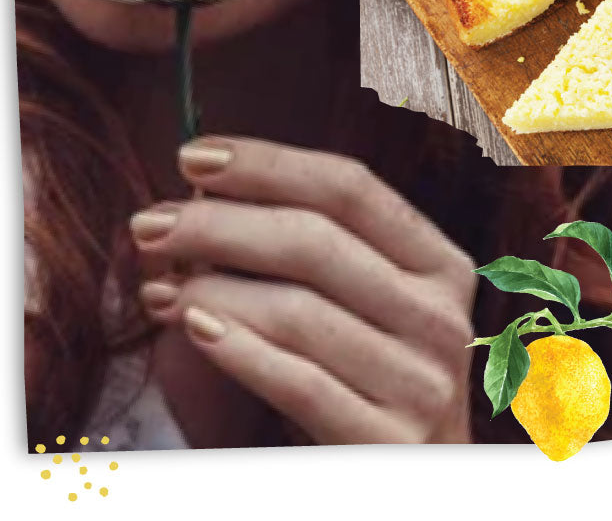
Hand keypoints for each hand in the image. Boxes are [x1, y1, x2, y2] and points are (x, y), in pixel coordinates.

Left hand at [132, 136, 476, 444]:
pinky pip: (297, 382)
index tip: (194, 156)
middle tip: (150, 224)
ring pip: (298, 310)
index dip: (267, 163)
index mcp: (439, 262)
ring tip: (160, 285)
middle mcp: (440, 316)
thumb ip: (305, 246)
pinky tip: (190, 327)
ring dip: (211, 289)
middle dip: (218, 224)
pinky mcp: (389, 445)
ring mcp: (422, 384)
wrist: (415, 478)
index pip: (350, 187)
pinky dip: (235, 349)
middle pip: (316, 241)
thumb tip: (203, 194)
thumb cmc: (368, 371)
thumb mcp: (359, 299)